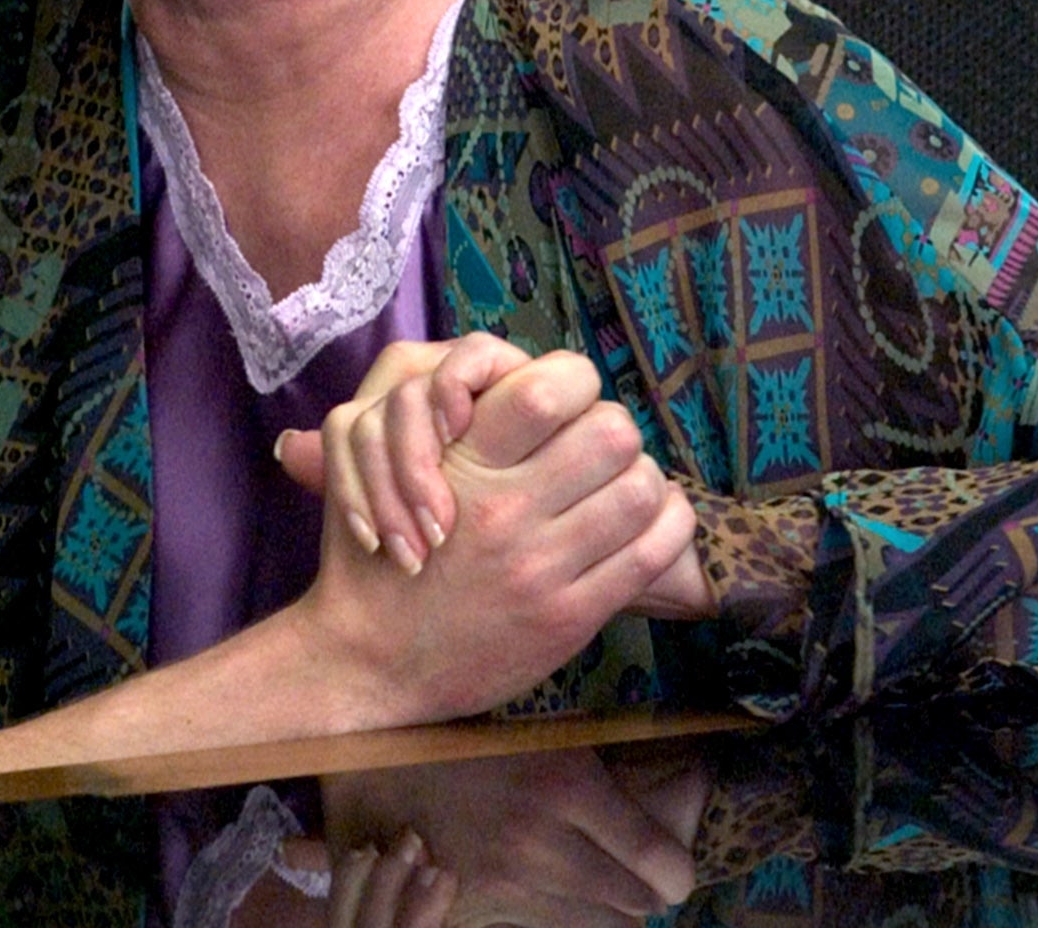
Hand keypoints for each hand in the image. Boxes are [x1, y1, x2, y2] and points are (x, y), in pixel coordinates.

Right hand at [294, 353, 693, 726]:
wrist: (371, 658)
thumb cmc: (381, 556)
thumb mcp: (389, 471)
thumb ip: (448, 422)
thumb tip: (520, 379)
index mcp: (463, 464)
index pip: (548, 390)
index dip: (573, 383)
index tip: (567, 404)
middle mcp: (504, 510)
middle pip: (612, 431)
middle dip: (612, 432)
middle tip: (600, 450)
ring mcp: (540, 567)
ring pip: (640, 488)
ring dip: (641, 480)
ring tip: (622, 488)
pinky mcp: (569, 616)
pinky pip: (651, 553)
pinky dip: (666, 528)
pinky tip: (649, 524)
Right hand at [316, 744, 710, 927]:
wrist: (366, 768)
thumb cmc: (458, 735)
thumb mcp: (535, 733)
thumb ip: (597, 766)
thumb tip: (678, 778)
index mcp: (565, 784)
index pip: (660, 862)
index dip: (676, 869)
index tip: (672, 864)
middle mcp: (545, 844)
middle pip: (636, 903)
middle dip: (643, 888)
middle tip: (634, 868)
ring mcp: (510, 886)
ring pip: (598, 924)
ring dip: (604, 906)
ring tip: (591, 879)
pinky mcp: (481, 912)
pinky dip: (561, 916)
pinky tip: (547, 888)